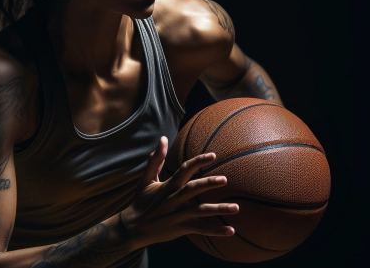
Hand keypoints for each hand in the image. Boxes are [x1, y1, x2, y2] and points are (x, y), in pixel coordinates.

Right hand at [120, 136, 238, 248]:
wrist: (133, 228)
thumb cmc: (141, 201)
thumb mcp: (146, 179)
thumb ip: (156, 159)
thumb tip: (163, 138)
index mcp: (168, 185)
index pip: (184, 170)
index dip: (198, 162)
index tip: (213, 155)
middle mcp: (174, 199)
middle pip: (193, 189)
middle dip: (208, 183)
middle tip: (224, 179)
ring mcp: (178, 215)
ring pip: (201, 212)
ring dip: (218, 209)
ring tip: (236, 207)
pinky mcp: (181, 228)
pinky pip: (201, 230)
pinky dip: (216, 231)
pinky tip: (231, 231)